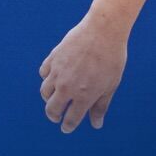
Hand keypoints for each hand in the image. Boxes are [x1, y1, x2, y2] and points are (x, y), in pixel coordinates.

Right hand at [39, 14, 127, 133]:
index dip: (68, 126)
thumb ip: (101, 105)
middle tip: (57, 116)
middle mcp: (67, 87)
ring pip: (45, 92)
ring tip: (57, 96)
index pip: (70, 120)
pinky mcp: (53, 58)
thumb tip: (96, 125)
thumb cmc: (112, 57)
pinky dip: (47, 78)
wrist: (104, 29)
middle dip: (54, 116)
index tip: (67, 127)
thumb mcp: (111, 84)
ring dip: (49, 98)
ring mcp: (58, 73)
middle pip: (52, 110)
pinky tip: (55, 77)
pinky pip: (43, 74)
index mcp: (84, 96)